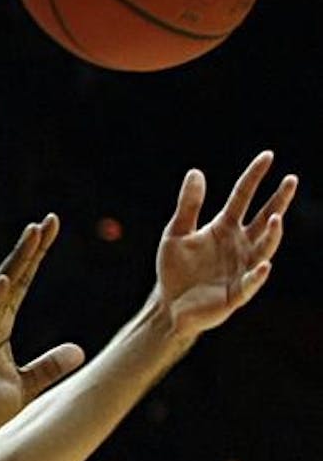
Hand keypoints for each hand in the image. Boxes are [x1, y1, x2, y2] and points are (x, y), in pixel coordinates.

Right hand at [0, 214, 84, 435]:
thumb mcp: (25, 387)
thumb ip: (48, 367)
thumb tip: (79, 351)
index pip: (20, 284)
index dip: (36, 257)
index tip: (51, 228)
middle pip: (10, 278)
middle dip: (29, 250)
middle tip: (47, 221)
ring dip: (13, 263)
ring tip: (31, 237)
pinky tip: (3, 280)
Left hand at [156, 151, 296, 338]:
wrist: (168, 304)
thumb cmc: (175, 269)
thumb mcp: (176, 232)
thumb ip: (188, 205)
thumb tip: (196, 172)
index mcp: (224, 227)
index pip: (243, 196)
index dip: (254, 177)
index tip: (268, 156)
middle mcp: (239, 244)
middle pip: (264, 219)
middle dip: (278, 201)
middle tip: (291, 180)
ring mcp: (241, 268)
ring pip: (263, 249)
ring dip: (271, 235)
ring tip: (275, 219)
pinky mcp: (236, 293)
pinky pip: (250, 283)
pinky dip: (257, 275)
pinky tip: (263, 265)